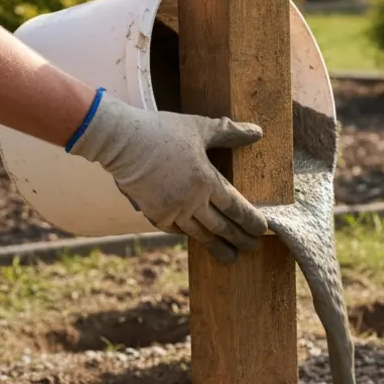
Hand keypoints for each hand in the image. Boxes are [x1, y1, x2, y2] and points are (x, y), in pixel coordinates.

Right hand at [66, 92, 267, 262]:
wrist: (120, 141)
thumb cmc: (161, 131)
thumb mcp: (199, 127)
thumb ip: (229, 132)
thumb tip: (257, 131)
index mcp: (206, 181)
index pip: (237, 208)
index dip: (251, 221)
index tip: (263, 230)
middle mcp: (191, 201)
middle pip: (222, 227)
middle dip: (240, 239)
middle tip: (253, 248)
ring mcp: (172, 210)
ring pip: (200, 234)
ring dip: (217, 246)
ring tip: (230, 256)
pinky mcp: (154, 214)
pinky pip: (176, 230)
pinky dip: (189, 235)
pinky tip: (197, 238)